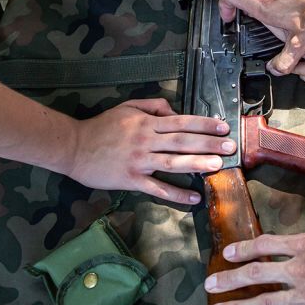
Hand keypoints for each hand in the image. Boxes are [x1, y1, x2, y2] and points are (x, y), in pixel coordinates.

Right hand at [66, 98, 233, 204]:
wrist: (73, 147)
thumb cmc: (101, 127)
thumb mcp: (127, 107)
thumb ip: (153, 106)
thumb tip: (175, 110)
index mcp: (146, 123)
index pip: (181, 122)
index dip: (203, 124)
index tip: (222, 127)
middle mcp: (145, 141)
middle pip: (182, 141)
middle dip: (208, 144)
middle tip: (230, 147)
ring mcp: (139, 161)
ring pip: (173, 163)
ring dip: (197, 164)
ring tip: (217, 167)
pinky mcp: (131, 180)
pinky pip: (157, 188)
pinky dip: (176, 194)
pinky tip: (194, 198)